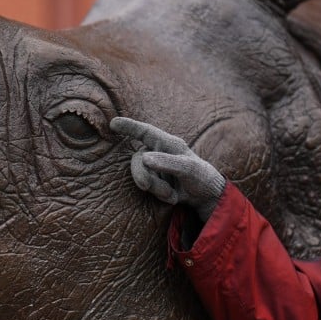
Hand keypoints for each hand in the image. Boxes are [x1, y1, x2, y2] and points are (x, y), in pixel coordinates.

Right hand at [110, 117, 225, 219]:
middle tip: (148, 187)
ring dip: (156, 188)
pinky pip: (148, 187)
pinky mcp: (156, 181)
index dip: (129, 126)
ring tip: (172, 195)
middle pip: (137, 160)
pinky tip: (173, 197)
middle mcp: (159, 153)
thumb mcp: (188, 168)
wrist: (206, 196)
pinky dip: (160, 195)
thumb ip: (167, 162)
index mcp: (168, 143)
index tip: (113, 123)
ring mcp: (156, 168)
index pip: (145, 132)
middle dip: (142, 175)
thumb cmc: (201, 176)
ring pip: (141, 176)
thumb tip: (143, 157)